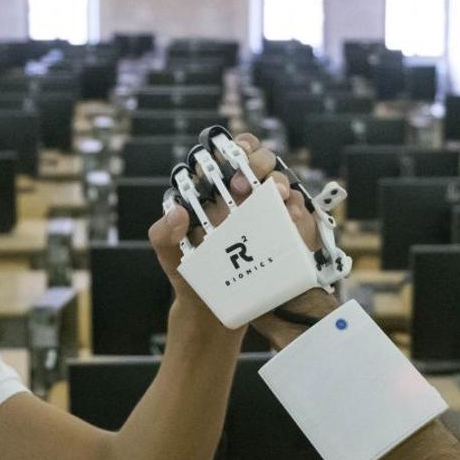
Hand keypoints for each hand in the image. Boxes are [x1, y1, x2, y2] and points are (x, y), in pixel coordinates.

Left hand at [146, 132, 335, 336]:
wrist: (214, 312)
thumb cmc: (191, 276)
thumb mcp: (170, 255)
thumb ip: (163, 234)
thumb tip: (178, 213)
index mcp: (216, 192)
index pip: (230, 155)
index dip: (236, 146)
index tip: (235, 152)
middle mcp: (244, 197)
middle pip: (261, 162)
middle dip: (258, 162)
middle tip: (246, 183)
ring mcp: (266, 214)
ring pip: (281, 184)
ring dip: (279, 183)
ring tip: (276, 195)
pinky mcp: (283, 235)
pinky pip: (296, 214)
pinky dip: (295, 210)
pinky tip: (291, 216)